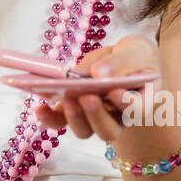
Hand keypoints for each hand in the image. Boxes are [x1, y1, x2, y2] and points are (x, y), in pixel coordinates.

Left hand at [33, 34, 161, 141]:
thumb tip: (98, 73)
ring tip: (65, 97)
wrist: (123, 59)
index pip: (137, 111)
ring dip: (73, 117)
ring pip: (85, 130)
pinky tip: (39, 106)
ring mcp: (96, 117)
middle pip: (108, 130)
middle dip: (95, 115)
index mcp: (142, 103)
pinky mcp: (75, 111)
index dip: (126, 105)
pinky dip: (49, 117)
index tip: (115, 91)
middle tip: (86, 97)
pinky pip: (61, 120)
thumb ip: (121, 61)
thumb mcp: (136, 50)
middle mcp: (119, 118)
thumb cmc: (135, 57)